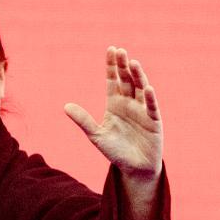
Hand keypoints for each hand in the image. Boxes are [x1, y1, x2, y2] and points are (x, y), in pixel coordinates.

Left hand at [64, 47, 162, 178]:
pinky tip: (147, 88)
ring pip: (140, 89)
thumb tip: (65, 106)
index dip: (111, 66)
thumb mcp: (96, 136)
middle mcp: (129, 103)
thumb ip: (83, 120)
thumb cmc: (115, 151)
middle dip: (123, 66)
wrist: (134, 169)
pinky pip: (151, 107)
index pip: (112, 80)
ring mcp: (142, 111)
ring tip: (133, 63)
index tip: (110, 50)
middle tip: (120, 51)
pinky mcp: (154, 121)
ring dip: (138, 76)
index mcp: (115, 104)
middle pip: (126, 80)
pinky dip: (149, 98)